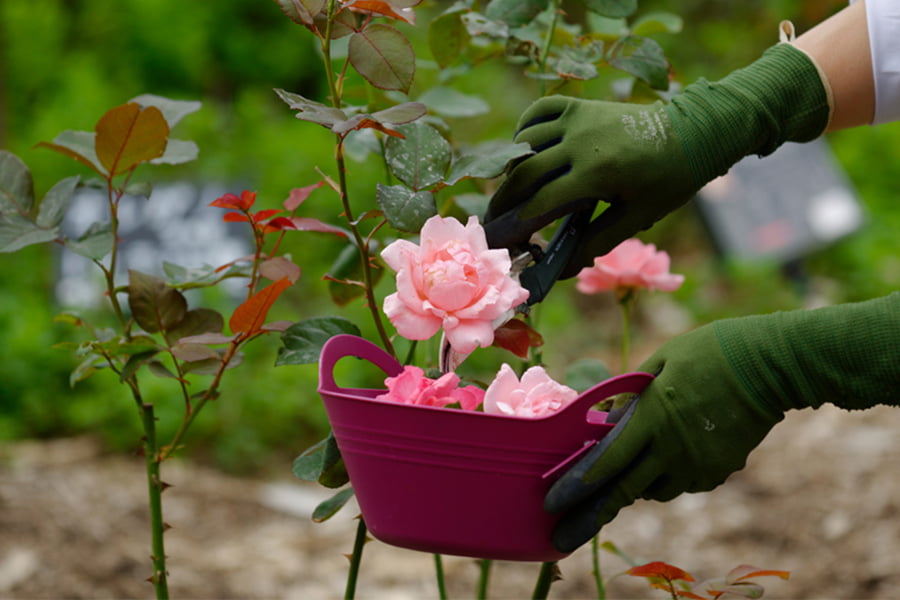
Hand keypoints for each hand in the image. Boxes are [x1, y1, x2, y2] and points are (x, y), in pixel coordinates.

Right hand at [485, 43, 829, 278]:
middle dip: (504, 200)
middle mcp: (581, 142)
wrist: (694, 132)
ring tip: (508, 191)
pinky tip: (524, 150)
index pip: (540, 202)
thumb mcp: (636, 218)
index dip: (516, 224)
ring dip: (511, 168)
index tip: (500, 239)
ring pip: (525, 143)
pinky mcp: (580, 105)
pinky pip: (538, 112)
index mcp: (597, 173)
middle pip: (524, 173)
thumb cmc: (669, 181)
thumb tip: (559, 271)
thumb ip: (595, 243)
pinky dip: (524, 130)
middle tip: (494, 220)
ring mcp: (579, 119)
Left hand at [544, 322, 783, 552]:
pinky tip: (673, 451)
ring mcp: (698, 465)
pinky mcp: (719, 471)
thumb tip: (606, 421)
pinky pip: (683, 484)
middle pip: (624, 491)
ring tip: (632, 464)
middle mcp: (672, 450)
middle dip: (590, 514)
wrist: (770, 365)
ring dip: (636, 484)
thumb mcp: (660, 362)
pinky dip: (670, 475)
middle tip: (562, 534)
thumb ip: (629, 397)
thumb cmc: (709, 352)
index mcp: (652, 419)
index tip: (553, 502)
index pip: (606, 462)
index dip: (577, 484)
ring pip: (654, 490)